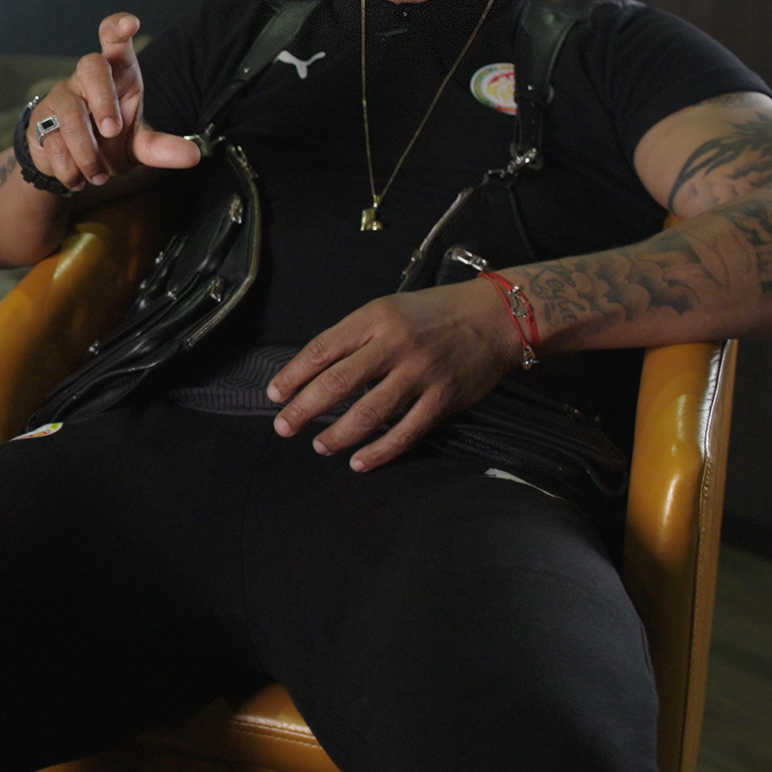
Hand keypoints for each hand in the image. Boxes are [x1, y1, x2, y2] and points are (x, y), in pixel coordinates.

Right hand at [26, 13, 204, 189]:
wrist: (71, 164)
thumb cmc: (109, 140)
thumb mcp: (137, 144)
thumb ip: (161, 147)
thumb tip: (193, 155)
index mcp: (117, 73)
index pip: (114, 40)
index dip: (119, 27)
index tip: (130, 23)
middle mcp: (87, 78)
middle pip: (91, 66)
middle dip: (103, 100)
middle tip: (113, 131)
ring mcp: (62, 96)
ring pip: (70, 113)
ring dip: (86, 151)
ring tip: (97, 175)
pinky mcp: (41, 119)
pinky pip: (52, 141)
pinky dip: (68, 167)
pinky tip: (77, 178)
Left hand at [265, 279, 522, 469]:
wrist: (495, 317)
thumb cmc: (435, 312)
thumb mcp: (388, 309)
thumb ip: (357, 336)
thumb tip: (317, 370)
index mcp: (375, 318)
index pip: (322, 349)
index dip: (294, 375)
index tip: (275, 394)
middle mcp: (394, 345)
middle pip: (338, 382)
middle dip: (304, 408)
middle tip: (284, 427)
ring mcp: (419, 373)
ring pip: (369, 412)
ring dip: (339, 434)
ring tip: (320, 446)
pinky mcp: (442, 399)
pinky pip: (405, 432)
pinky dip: (379, 451)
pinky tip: (359, 462)